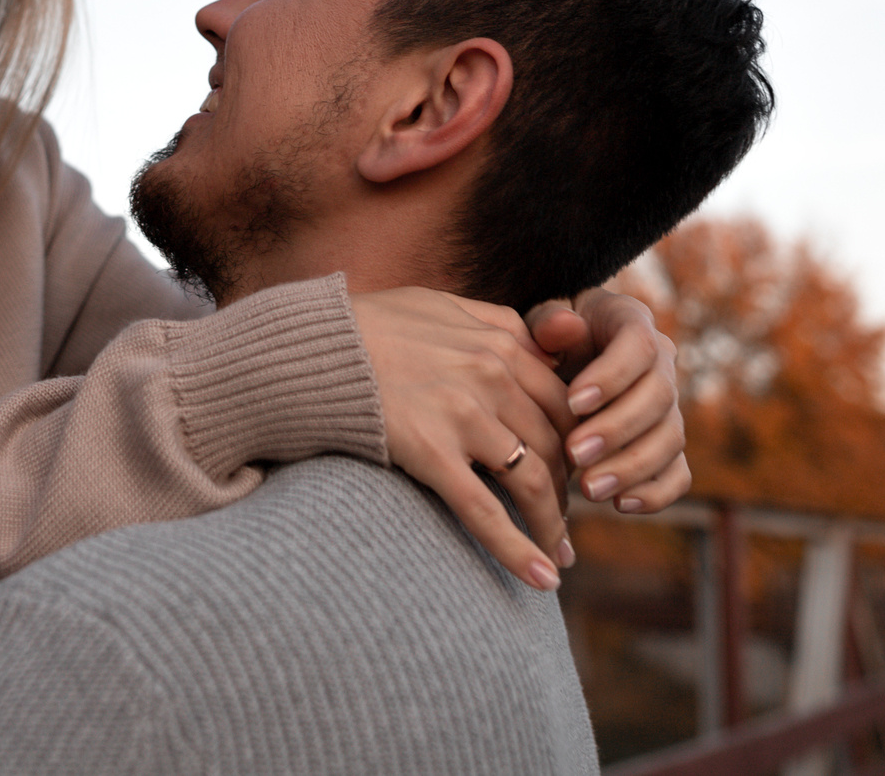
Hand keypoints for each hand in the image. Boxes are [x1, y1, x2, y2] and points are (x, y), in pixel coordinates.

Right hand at [350, 287, 575, 590]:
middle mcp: (492, 371)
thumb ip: (493, 324)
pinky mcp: (430, 449)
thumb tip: (538, 346)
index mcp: (500, 338)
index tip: (572, 474)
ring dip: (552, 526)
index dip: (575, 445)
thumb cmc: (367, 328)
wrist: (310, 350)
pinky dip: (518, 549)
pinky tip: (541, 579)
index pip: (562, 402)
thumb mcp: (439, 305)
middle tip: (565, 524)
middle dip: (567, 490)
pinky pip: (485, 510)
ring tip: (559, 558)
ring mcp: (463, 412)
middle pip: (554, 445)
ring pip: (531, 481)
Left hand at [526, 287, 689, 512]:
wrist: (561, 363)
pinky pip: (678, 474)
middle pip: (659, 396)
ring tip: (589, 488)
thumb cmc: (548, 339)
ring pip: (670, 439)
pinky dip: (656, 493)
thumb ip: (548, 323)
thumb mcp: (540, 322)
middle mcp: (661, 364)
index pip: (639, 346)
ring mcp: (668, 408)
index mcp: (633, 323)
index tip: (573, 403)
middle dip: (617, 429)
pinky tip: (620, 504)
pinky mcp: (665, 447)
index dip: (612, 376)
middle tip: (574, 453)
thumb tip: (567, 325)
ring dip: (632, 467)